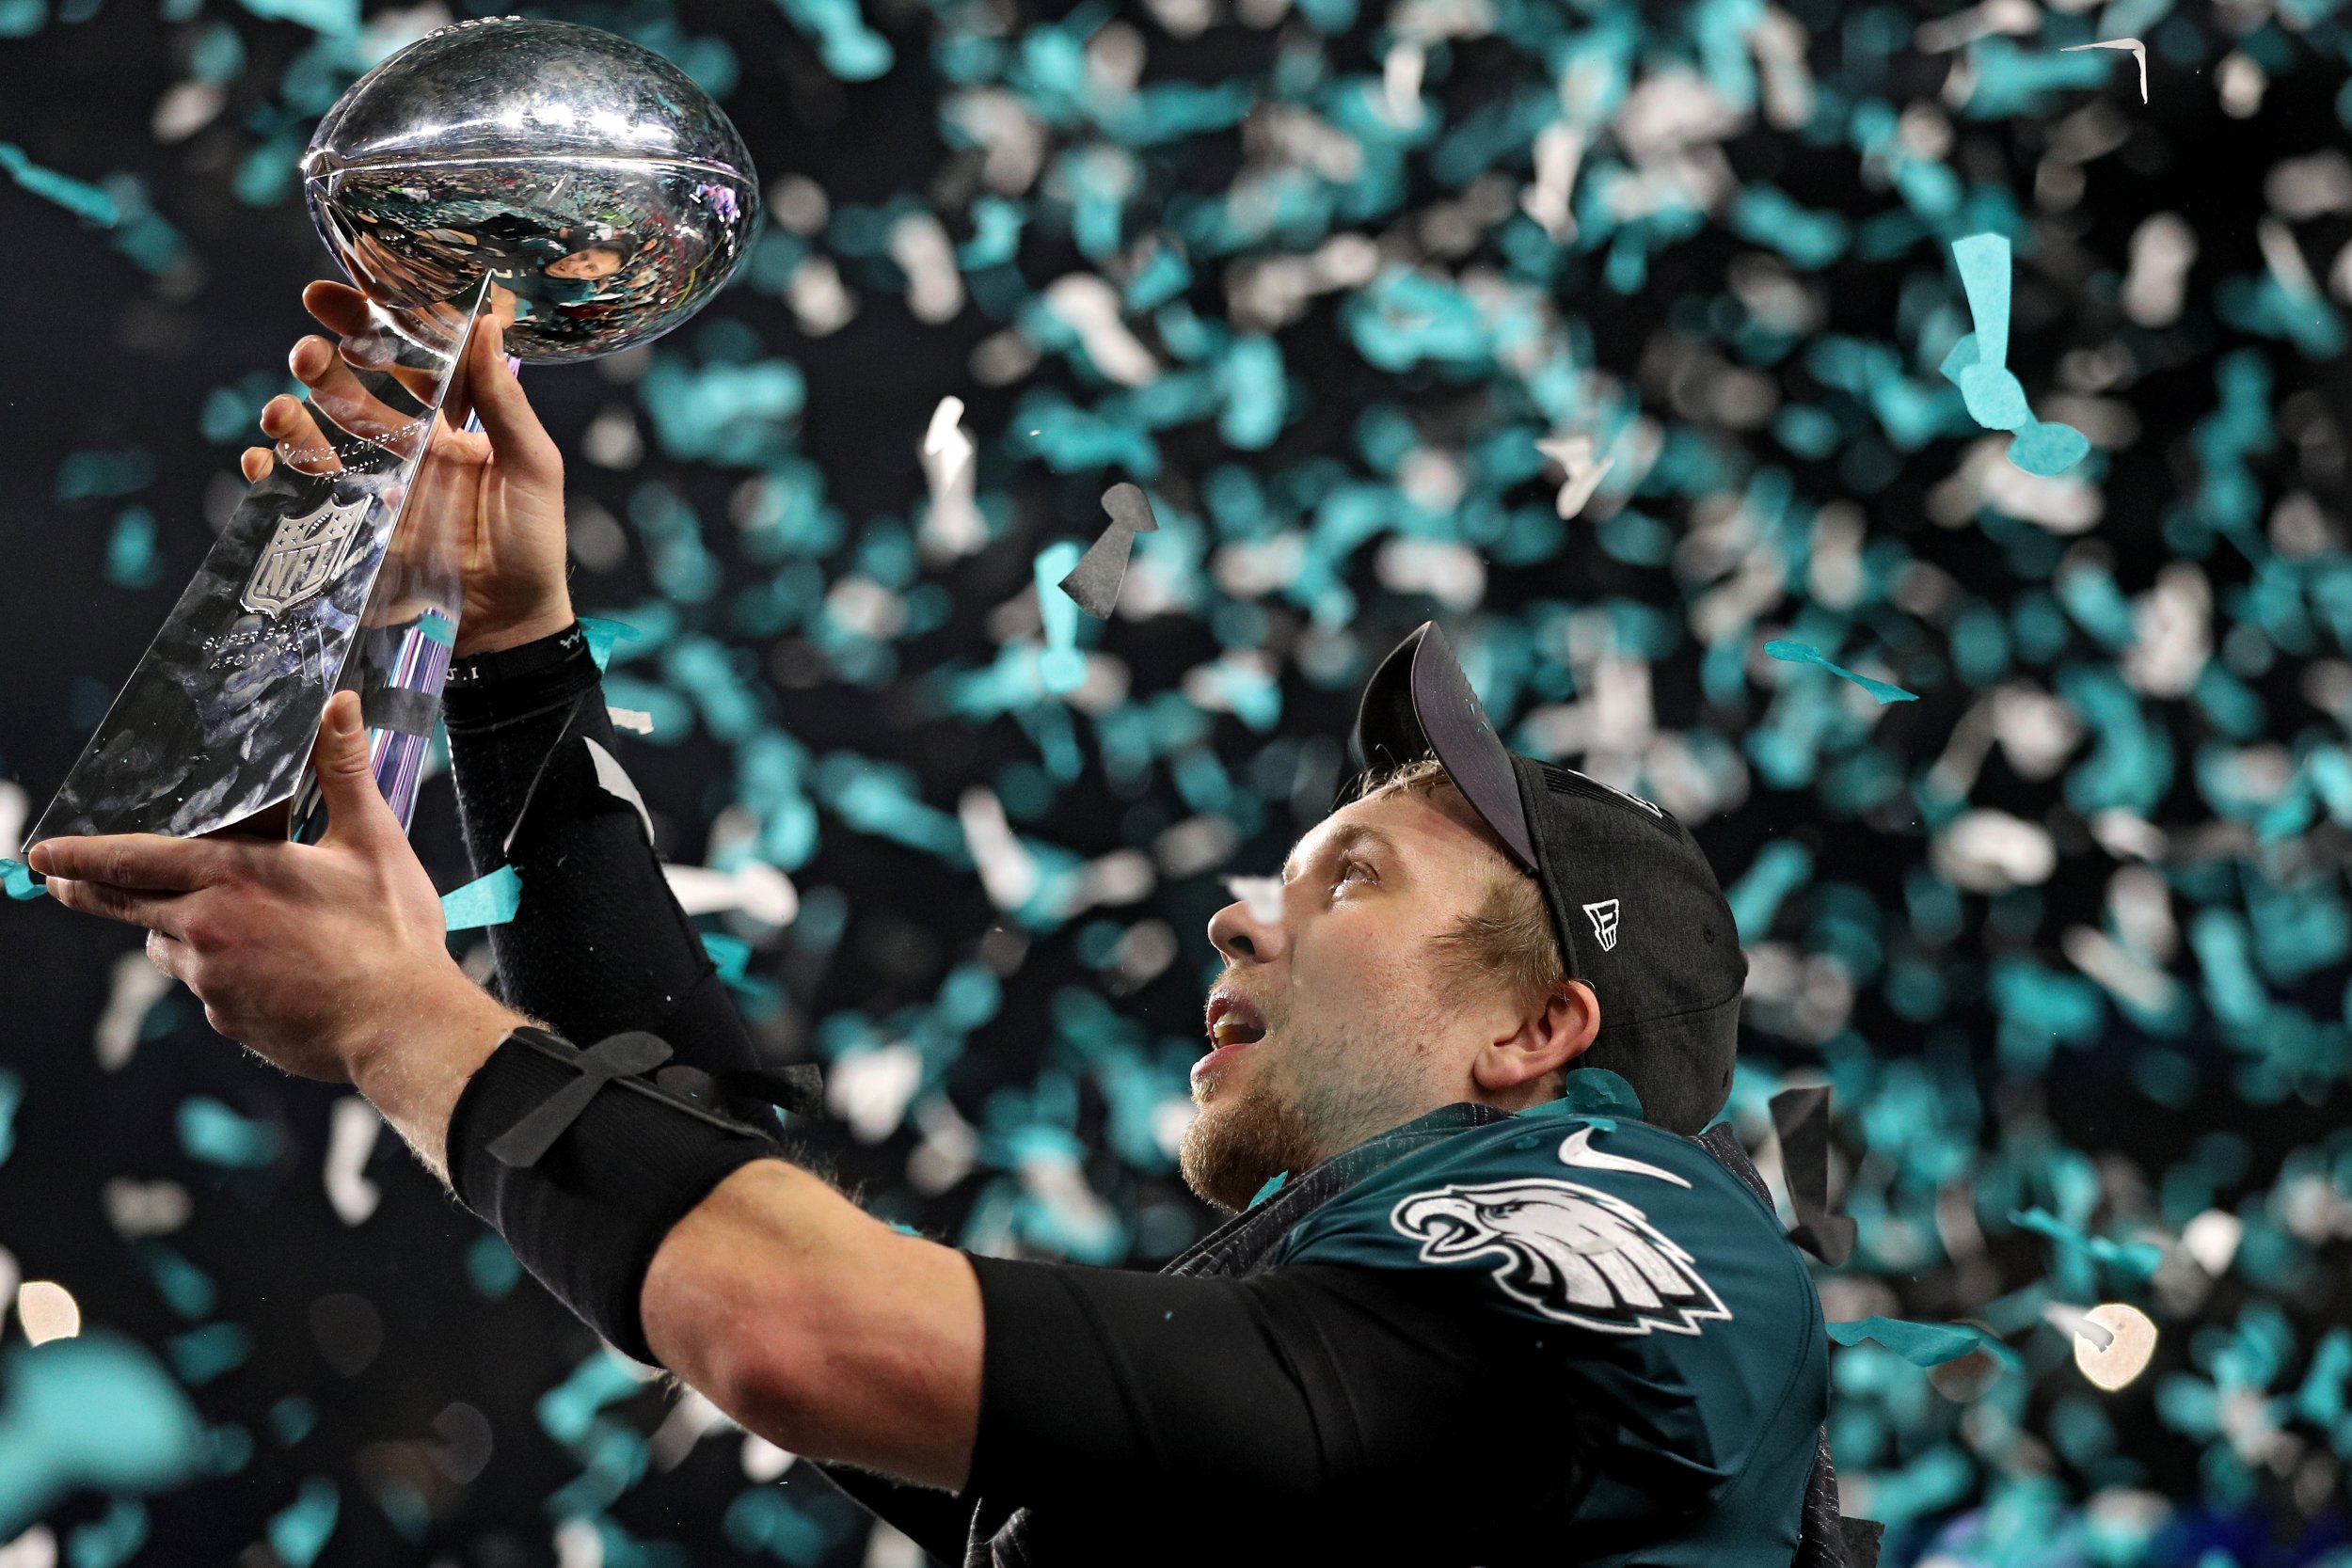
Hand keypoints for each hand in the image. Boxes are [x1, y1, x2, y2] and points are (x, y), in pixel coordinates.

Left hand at [31, 692, 520, 1083]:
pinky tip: (280, 975)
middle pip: (124, 904)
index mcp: (233, 875)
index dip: (80, 854)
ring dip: (183, 932)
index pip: (132, 859)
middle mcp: (205, 927)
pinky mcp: (226, 1018)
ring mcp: (211, 980)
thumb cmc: (390, 934)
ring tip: (245, 930)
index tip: (42, 854)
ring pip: (170, 947)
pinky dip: (226, 976)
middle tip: (58, 881)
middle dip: (86, 889)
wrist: (401, 1027)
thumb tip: (339, 703)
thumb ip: (343, 770)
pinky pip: (208, 989)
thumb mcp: (372, 841)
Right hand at [241, 281, 574, 658]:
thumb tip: (486, 316)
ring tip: (281, 413)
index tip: (335, 288)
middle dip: (322, 365)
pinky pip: (299, 494)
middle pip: (350, 389)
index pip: (407, 357)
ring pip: (317, 437)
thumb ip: (503, 399)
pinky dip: (272, 474)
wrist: (512, 628)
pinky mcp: (350, 530)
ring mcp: (374, 487)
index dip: (372, 319)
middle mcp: (406, 447)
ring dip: (291, 417)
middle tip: (309, 355)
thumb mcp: (531, 466)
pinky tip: (261, 462)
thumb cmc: (534, 545)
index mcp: (451, 423)